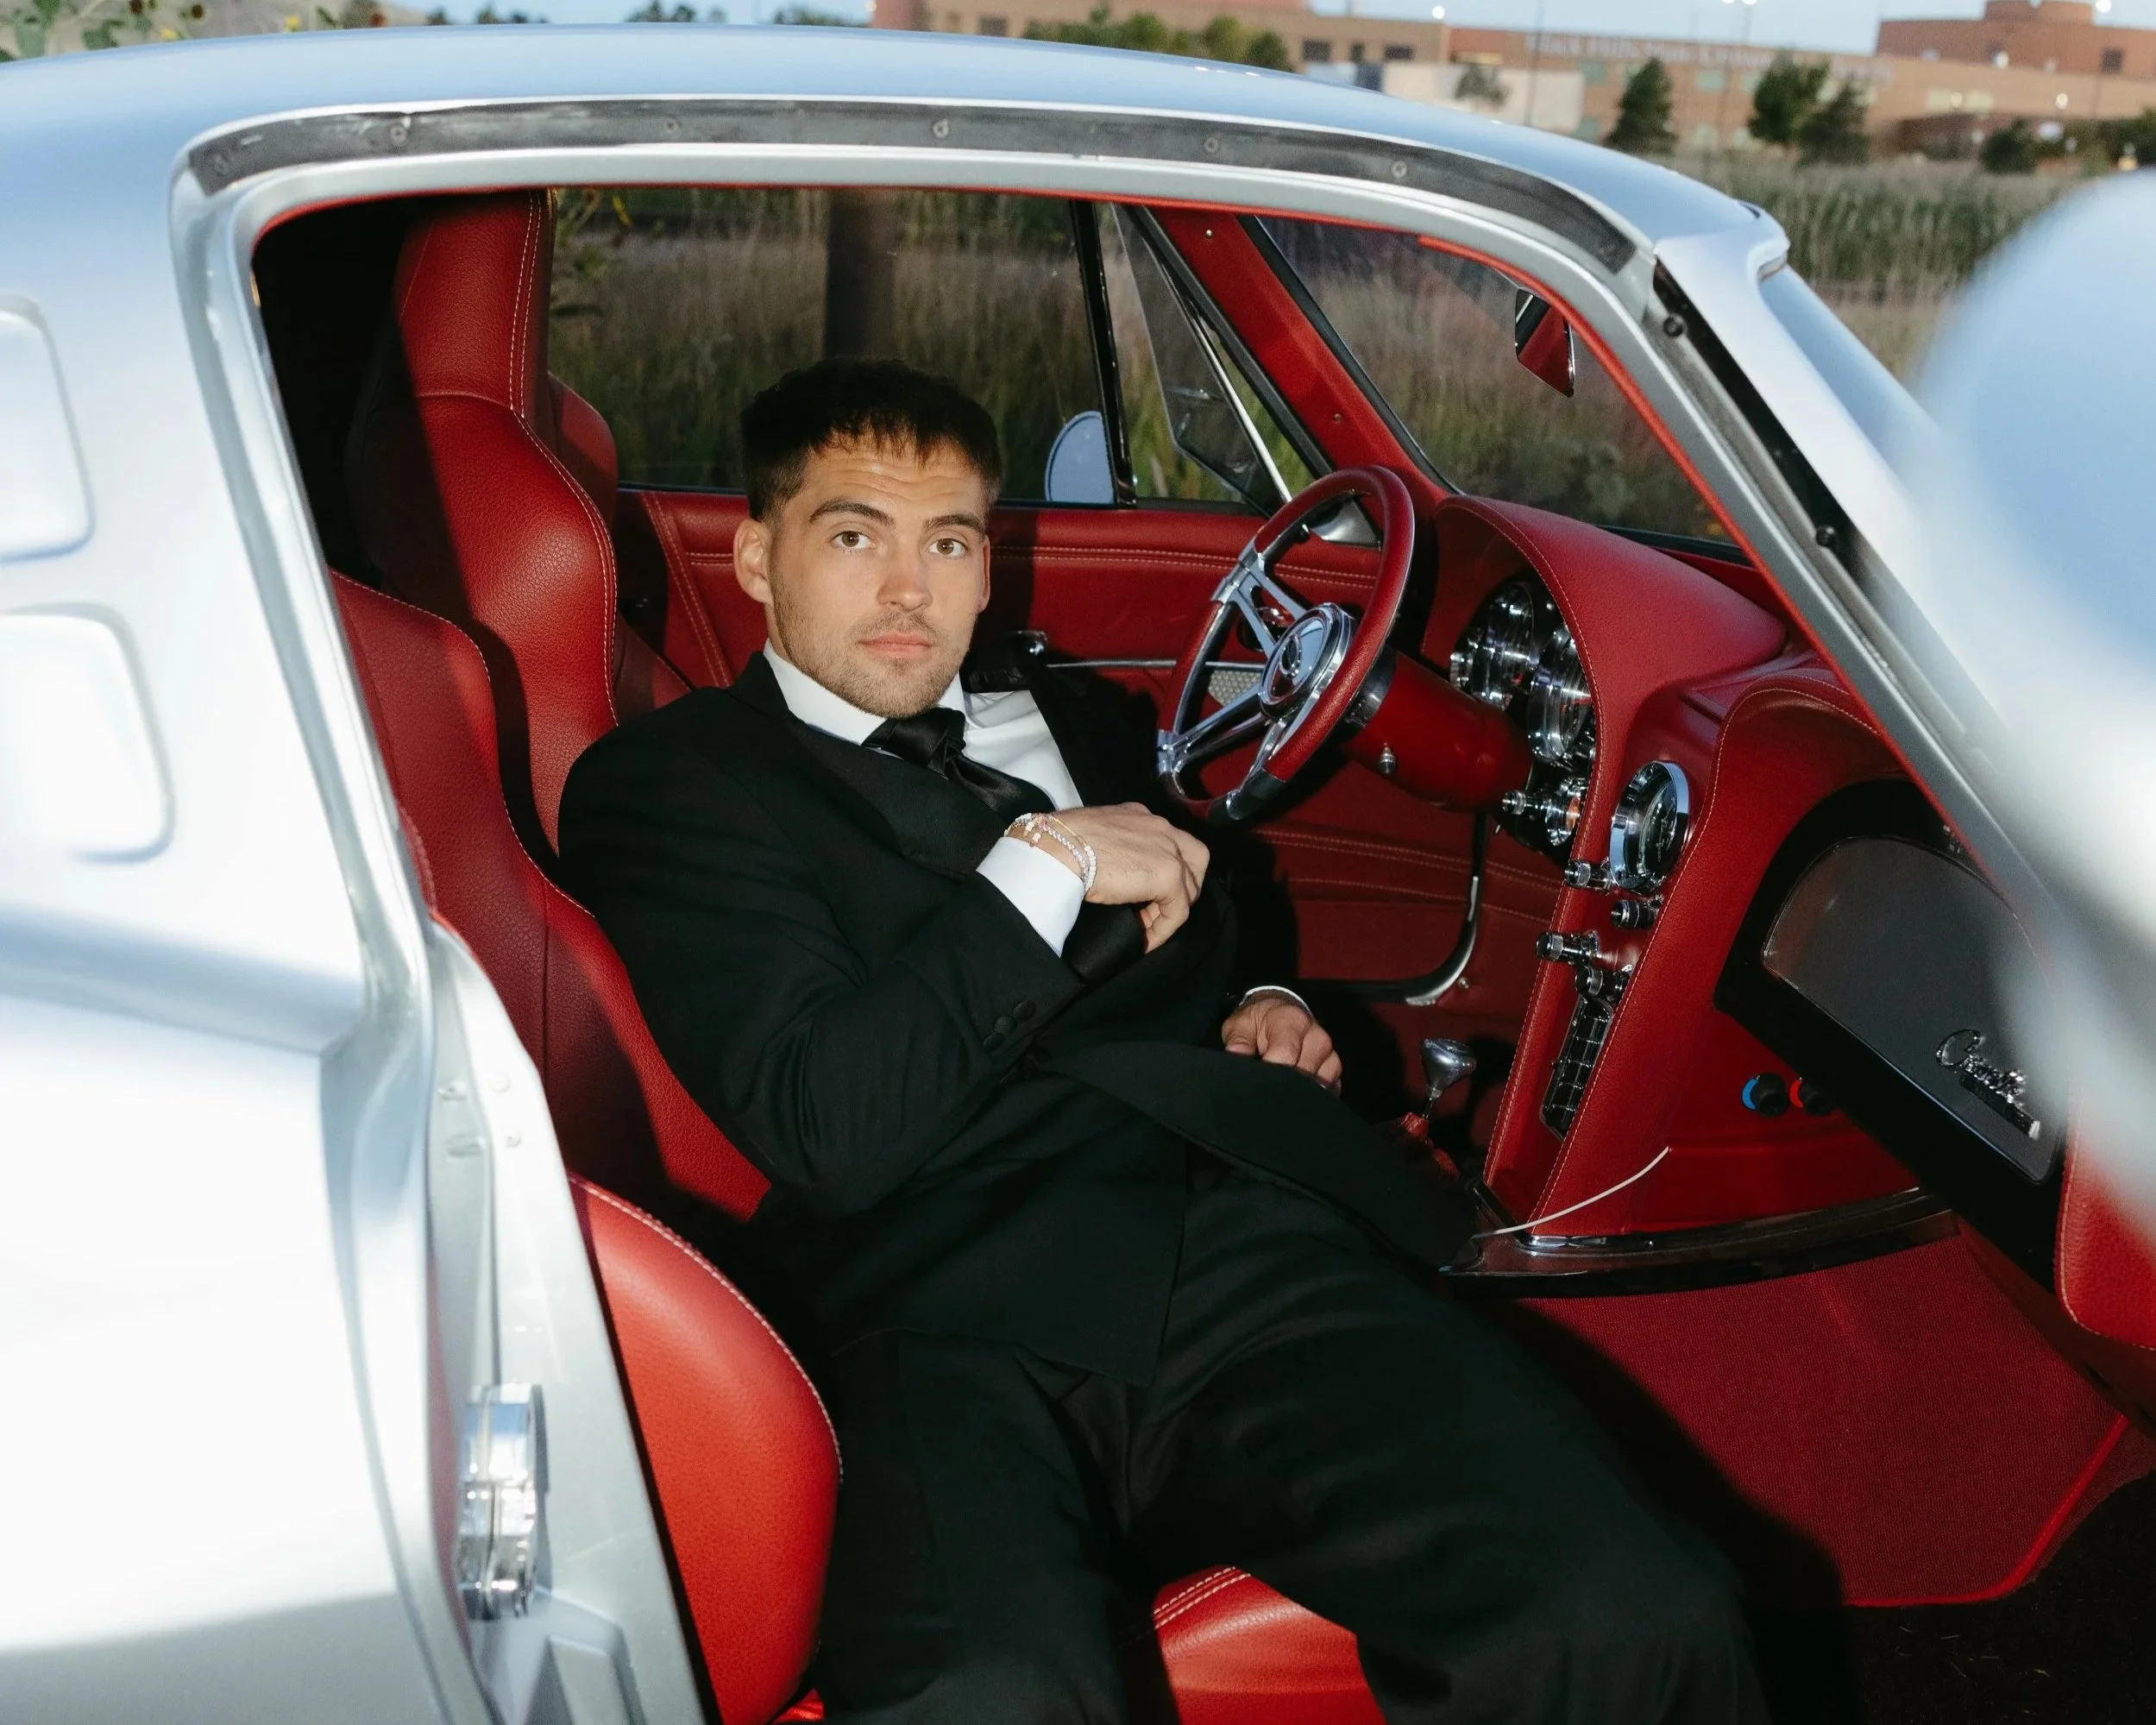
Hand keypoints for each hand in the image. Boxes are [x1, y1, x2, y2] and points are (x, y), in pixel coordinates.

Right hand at [1019, 804, 1208, 951]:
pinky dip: (1164, 929)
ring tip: (1148, 926)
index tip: (1142, 894)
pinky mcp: (1169, 875)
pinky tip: (1145, 941)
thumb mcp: (1092, 837)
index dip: (1162, 869)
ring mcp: (1168, 850)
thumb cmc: (1059, 843)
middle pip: (1194, 858)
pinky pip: (1178, 911)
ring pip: (1190, 886)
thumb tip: (1108, 872)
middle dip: (1183, 885)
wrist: (1057, 848)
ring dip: (1172, 908)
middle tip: (1158, 907)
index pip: (1167, 842)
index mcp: (1139, 816)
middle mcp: (1160, 827)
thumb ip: (1109, 848)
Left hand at [1221, 991, 1341, 1090]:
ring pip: (1320, 1082)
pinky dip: (1315, 1093)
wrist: (1279, 1013)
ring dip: (1300, 1089)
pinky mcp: (1333, 1065)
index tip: (1258, 1081)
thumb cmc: (1258, 1022)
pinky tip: (1298, 1091)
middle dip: (1284, 1083)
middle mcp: (1315, 1034)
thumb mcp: (1240, 1025)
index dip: (1271, 1072)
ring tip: (1281, 1088)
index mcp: (1292, 1021)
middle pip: (1305, 1071)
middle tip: (1266, 1089)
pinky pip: (1332, 1087)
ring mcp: (1328, 1051)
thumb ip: (1238, 1040)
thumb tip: (1235, 1054)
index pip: (1287, 1053)